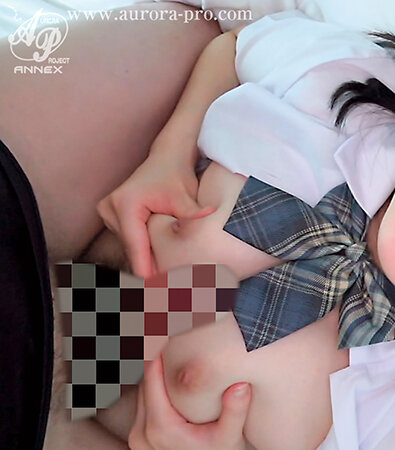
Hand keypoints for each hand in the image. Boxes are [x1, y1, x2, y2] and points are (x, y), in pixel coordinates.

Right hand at [97, 142, 214, 277]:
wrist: (167, 157)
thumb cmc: (176, 175)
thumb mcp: (185, 195)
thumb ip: (193, 210)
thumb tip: (210, 213)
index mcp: (125, 204)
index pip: (136, 245)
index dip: (146, 268)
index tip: (155, 290)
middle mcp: (110, 208)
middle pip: (131, 249)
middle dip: (147, 267)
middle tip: (165, 293)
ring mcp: (107, 212)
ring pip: (130, 247)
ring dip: (144, 261)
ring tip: (163, 283)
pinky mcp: (112, 216)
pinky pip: (130, 241)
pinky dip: (143, 252)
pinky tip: (157, 269)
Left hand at [128, 355, 251, 449]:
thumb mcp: (230, 438)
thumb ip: (235, 412)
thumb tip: (241, 385)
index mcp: (161, 428)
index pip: (151, 379)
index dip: (161, 355)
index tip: (174, 338)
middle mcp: (142, 433)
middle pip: (145, 384)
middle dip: (160, 364)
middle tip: (179, 345)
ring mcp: (138, 438)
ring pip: (141, 394)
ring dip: (156, 377)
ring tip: (176, 360)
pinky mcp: (139, 439)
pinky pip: (142, 406)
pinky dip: (155, 392)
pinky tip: (172, 383)